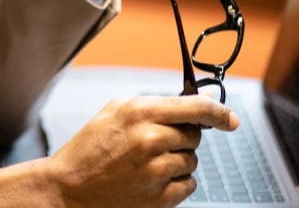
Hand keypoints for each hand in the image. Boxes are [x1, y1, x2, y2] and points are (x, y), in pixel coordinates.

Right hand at [47, 95, 238, 206]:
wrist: (68, 188)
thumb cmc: (90, 148)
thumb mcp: (115, 112)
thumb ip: (156, 104)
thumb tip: (199, 102)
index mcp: (140, 112)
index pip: (196, 107)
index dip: (219, 111)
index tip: (230, 118)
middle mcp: (151, 139)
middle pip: (194, 136)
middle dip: (181, 137)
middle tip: (156, 142)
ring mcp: (157, 170)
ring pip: (191, 161)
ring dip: (177, 161)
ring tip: (146, 163)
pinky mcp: (160, 197)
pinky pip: (189, 185)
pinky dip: (176, 182)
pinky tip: (151, 179)